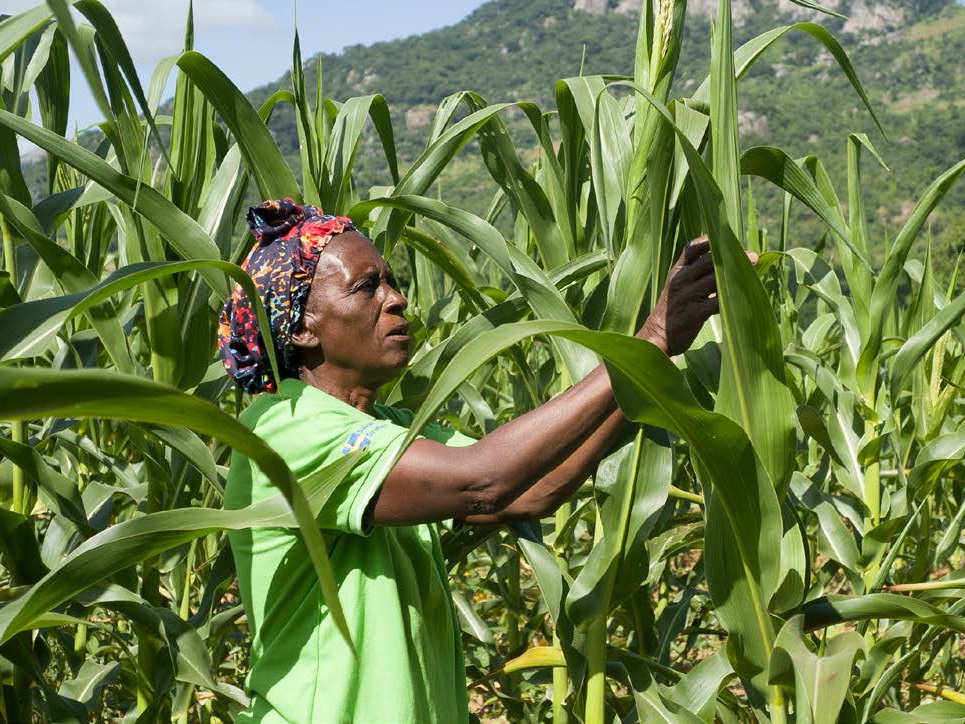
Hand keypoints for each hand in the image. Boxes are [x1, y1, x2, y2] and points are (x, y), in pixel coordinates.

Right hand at [637, 236, 756, 355]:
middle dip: (733, 257)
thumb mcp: (675, 286)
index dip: (709, 241)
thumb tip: (724, 264)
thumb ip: (693, 274)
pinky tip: (744, 298)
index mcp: (677, 271)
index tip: (727, 239)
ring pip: (716, 280)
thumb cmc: (671, 310)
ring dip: (736, 277)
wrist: (657, 335)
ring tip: (753, 276)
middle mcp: (681, 280)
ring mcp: (687, 296)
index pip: (691, 248)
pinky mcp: (694, 313)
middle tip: (754, 257)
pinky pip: (717, 302)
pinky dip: (732, 299)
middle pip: (709, 261)